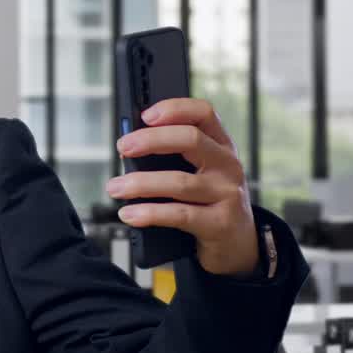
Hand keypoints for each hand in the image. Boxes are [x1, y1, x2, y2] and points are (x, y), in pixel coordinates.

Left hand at [105, 98, 258, 276]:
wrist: (237, 244)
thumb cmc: (209, 201)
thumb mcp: (200, 172)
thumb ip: (173, 156)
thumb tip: (130, 147)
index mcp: (221, 145)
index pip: (203, 113)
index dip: (174, 108)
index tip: (145, 115)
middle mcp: (228, 165)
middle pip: (191, 139)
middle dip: (150, 140)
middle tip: (123, 147)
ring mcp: (227, 194)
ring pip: (179, 181)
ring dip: (140, 183)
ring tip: (115, 188)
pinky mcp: (220, 223)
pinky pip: (179, 215)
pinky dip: (149, 213)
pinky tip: (130, 214)